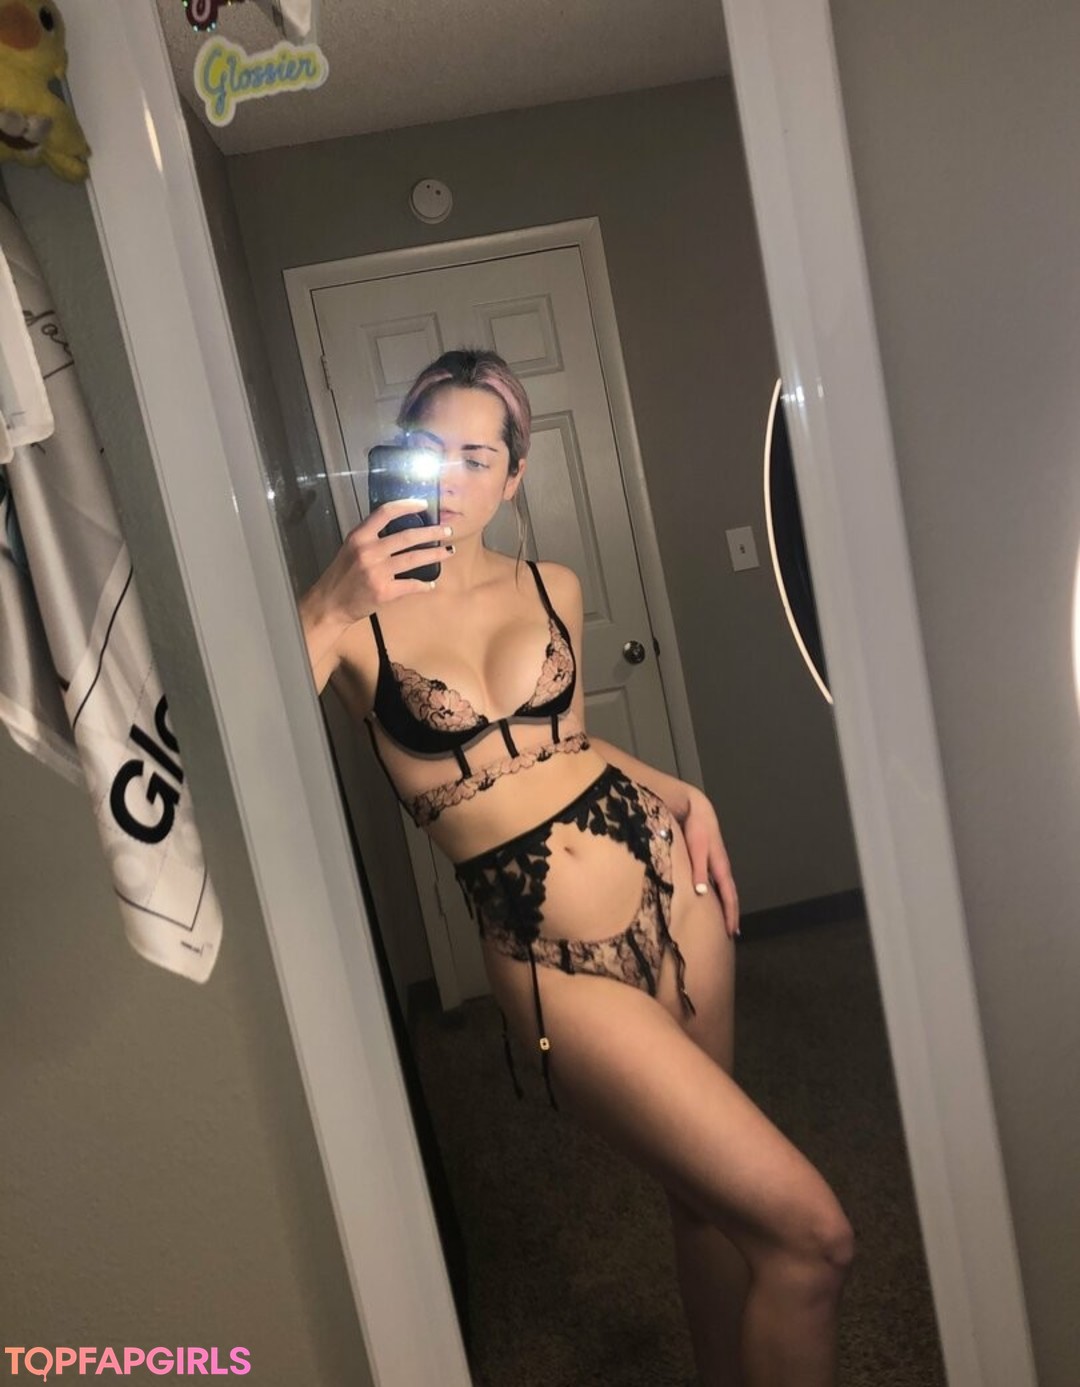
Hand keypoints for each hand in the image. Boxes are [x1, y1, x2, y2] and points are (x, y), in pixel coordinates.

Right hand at [306, 497, 455, 629]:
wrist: (330, 604)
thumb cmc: (342, 575)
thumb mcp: (351, 548)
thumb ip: (371, 537)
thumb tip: (401, 527)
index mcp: (359, 537)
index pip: (385, 513)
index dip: (407, 506)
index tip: (423, 504)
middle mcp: (368, 551)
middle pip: (407, 536)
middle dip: (432, 532)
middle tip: (446, 530)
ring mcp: (377, 572)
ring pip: (414, 559)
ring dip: (435, 554)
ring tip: (448, 551)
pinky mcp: (384, 591)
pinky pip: (411, 585)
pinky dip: (424, 585)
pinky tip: (431, 584)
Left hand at [677, 785, 739, 937]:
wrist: (695, 808)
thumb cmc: (694, 828)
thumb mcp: (696, 849)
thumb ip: (698, 869)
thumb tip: (701, 893)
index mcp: (720, 867)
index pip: (729, 896)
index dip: (731, 914)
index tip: (732, 931)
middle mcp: (721, 867)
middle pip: (730, 895)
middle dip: (732, 914)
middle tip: (732, 932)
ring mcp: (716, 863)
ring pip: (724, 889)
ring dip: (726, 905)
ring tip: (725, 920)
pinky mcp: (709, 859)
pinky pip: (717, 882)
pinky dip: (718, 894)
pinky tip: (711, 898)